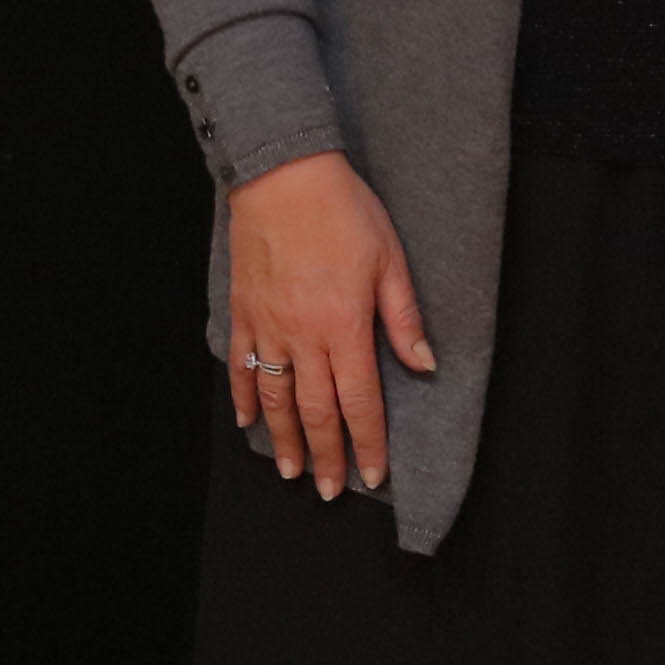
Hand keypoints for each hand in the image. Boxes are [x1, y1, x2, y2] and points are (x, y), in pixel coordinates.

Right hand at [219, 151, 435, 501]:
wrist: (283, 173)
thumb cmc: (343, 210)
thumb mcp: (389, 260)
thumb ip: (403, 318)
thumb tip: (424, 365)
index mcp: (345, 326)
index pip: (359, 402)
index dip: (368, 444)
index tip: (373, 475)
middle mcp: (304, 336)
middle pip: (316, 412)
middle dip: (326, 456)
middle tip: (330, 490)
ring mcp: (269, 326)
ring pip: (275, 398)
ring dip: (283, 439)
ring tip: (290, 470)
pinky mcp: (244, 311)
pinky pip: (240, 364)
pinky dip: (243, 396)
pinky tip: (247, 420)